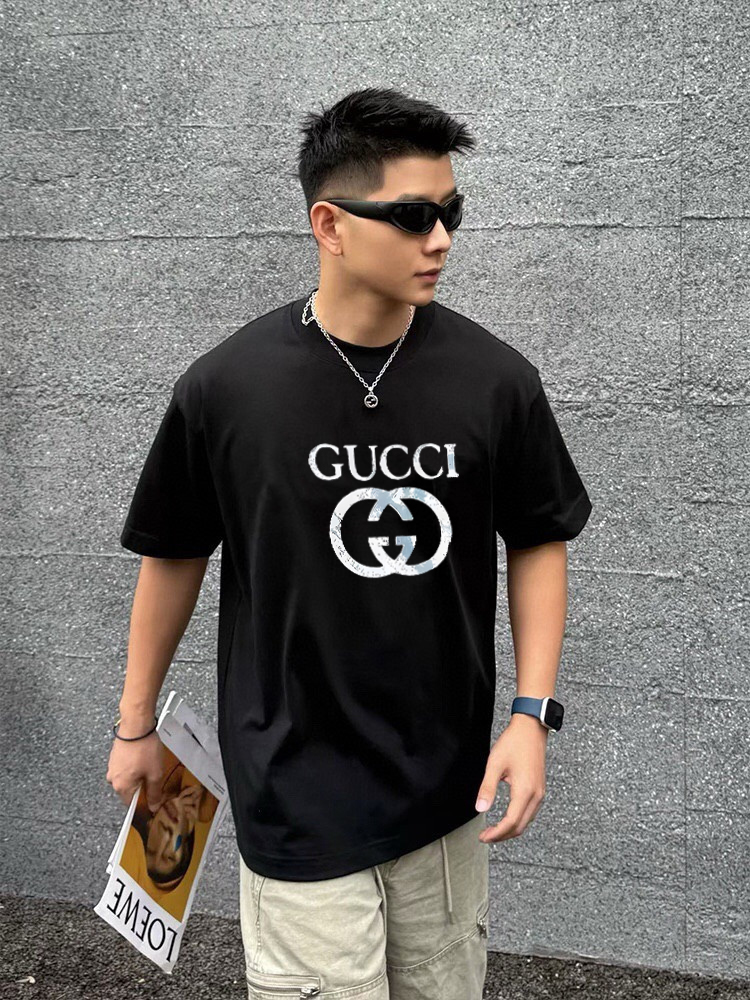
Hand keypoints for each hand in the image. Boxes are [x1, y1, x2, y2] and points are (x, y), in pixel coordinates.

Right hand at [106, 712, 165, 811]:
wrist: (136, 725)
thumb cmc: (144, 748)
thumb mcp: (155, 773)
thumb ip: (154, 792)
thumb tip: (154, 806)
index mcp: (121, 786)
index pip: (131, 805)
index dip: (143, 804)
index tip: (153, 799)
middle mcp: (113, 779)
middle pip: (129, 791)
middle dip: (142, 788)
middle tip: (155, 779)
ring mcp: (112, 767)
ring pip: (127, 779)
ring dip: (138, 776)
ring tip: (150, 765)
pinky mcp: (115, 757)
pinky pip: (125, 768)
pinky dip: (134, 767)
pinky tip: (143, 758)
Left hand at [475, 713, 548, 842]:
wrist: (531, 729)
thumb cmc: (513, 743)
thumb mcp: (495, 764)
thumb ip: (487, 788)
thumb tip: (480, 809)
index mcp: (525, 791)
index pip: (511, 822)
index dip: (496, 833)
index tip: (483, 836)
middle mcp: (536, 795)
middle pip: (520, 826)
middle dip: (502, 835)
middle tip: (486, 837)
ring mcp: (540, 793)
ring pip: (526, 821)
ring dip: (510, 829)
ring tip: (494, 830)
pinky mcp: (540, 789)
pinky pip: (530, 812)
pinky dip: (518, 820)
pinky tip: (507, 819)